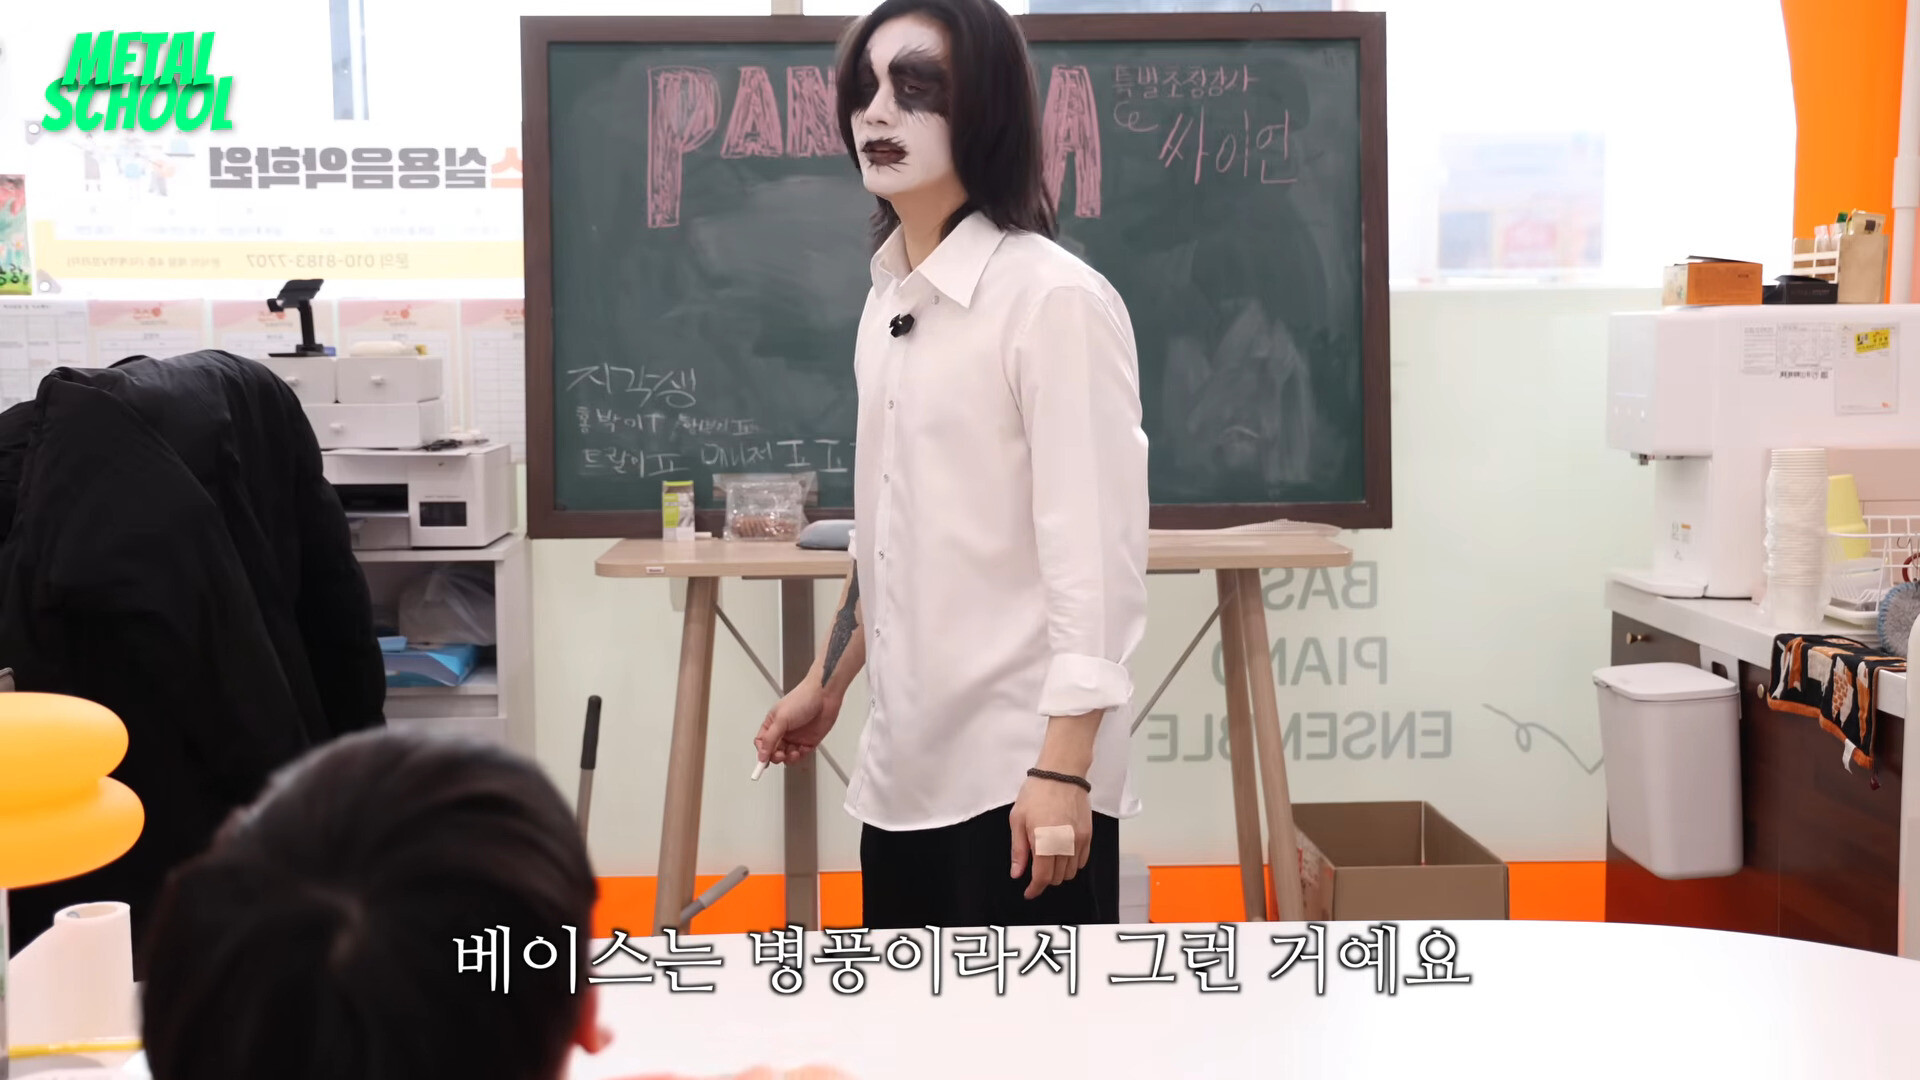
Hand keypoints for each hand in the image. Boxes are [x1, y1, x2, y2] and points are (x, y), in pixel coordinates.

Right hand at [754, 681, 841, 765]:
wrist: (825, 695)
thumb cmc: (803, 698)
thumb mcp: (781, 719)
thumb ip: (770, 739)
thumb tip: (761, 754)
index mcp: (773, 723)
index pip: (762, 742)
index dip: (761, 753)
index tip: (763, 762)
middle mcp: (784, 731)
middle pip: (774, 752)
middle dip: (776, 757)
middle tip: (781, 755)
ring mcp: (796, 736)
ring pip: (788, 756)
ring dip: (790, 758)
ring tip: (794, 752)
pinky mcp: (809, 740)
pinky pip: (802, 755)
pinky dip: (802, 755)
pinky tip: (803, 748)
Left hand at [1008, 775, 1091, 900]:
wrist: (1062, 773)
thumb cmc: (1036, 793)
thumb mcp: (1018, 819)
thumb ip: (1018, 850)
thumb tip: (1017, 873)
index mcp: (1045, 841)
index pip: (1043, 877)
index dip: (1035, 889)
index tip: (1029, 892)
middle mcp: (1065, 844)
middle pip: (1058, 877)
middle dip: (1045, 878)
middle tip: (1035, 868)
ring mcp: (1079, 840)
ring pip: (1071, 872)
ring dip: (1059, 871)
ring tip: (1049, 858)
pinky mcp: (1088, 834)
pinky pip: (1082, 860)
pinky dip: (1072, 863)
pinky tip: (1062, 852)